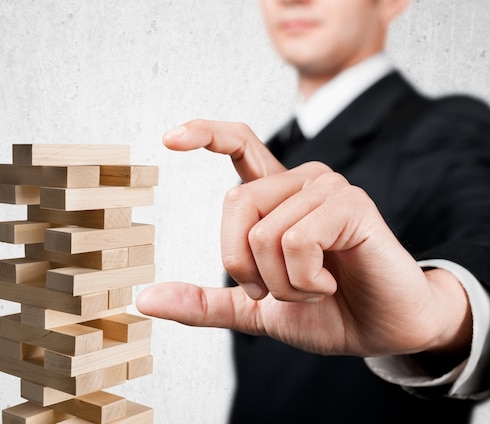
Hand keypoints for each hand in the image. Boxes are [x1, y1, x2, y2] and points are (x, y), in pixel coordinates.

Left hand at [138, 120, 471, 357]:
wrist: (382, 330)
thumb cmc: (325, 312)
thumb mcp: (253, 310)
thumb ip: (204, 302)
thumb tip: (144, 299)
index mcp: (277, 197)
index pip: (240, 145)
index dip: (205, 134)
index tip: (169, 138)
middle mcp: (300, 181)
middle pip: (234, 203)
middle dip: (242, 264)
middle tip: (274, 290)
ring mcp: (328, 188)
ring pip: (263, 231)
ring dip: (280, 282)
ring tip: (313, 289)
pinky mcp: (351, 204)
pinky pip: (296, 240)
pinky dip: (304, 280)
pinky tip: (330, 283)